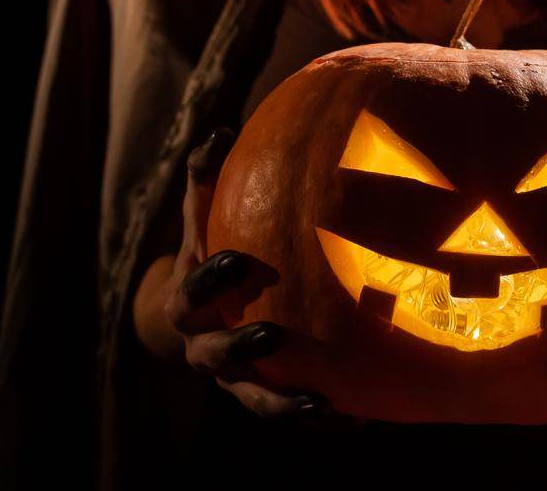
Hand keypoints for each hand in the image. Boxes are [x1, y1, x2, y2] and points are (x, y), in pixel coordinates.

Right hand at [133, 127, 346, 422]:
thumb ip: (207, 178)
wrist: (196, 319)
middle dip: (239, 349)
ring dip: (283, 404)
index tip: (236, 261)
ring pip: (254, 399)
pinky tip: (359, 415)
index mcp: (187, 303)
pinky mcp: (262, 397)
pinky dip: (321, 419)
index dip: (209, 281)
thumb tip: (222, 127)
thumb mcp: (201, 219)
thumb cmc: (208, 251)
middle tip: (272, 334)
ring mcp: (233, 379)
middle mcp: (204, 347)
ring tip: (321, 403)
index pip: (190, 296)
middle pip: (213, 357)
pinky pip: (290, 412)